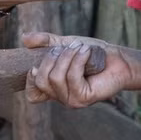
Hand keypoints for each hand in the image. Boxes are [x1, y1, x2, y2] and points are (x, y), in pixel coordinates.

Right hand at [24, 32, 140, 108]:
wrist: (116, 59)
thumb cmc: (90, 53)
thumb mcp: (64, 44)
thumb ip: (44, 42)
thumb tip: (24, 38)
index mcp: (54, 87)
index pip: (33, 95)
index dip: (29, 81)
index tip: (35, 65)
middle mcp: (61, 96)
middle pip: (41, 82)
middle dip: (51, 59)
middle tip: (66, 47)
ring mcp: (71, 100)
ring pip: (55, 78)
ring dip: (67, 57)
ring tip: (80, 47)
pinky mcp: (84, 98)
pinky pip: (72, 77)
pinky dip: (78, 60)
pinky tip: (86, 52)